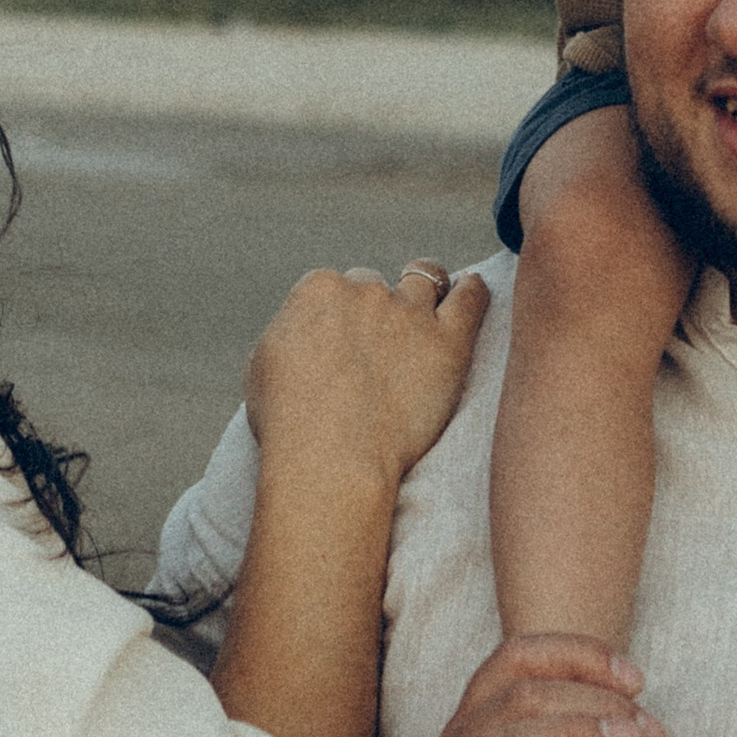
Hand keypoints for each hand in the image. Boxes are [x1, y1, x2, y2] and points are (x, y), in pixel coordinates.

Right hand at [246, 264, 491, 490]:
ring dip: (425, 291)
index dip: (340, 314)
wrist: (332, 457)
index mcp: (318, 289)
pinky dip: (473, 290)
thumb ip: (291, 333)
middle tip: (379, 345)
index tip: (342, 341)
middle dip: (376, 309)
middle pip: (376, 284)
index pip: (335, 286)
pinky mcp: (448, 342)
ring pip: (425, 279)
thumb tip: (307, 331)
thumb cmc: (289, 423)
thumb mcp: (263, 366)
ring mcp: (410, 313)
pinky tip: (473, 289)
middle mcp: (365, 290)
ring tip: (429, 311)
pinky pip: (471, 298)